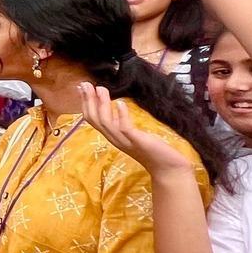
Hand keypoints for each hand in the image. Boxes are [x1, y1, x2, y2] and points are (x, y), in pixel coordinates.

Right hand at [81, 81, 196, 175]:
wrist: (168, 168)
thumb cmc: (153, 150)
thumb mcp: (133, 134)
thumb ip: (123, 122)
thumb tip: (117, 106)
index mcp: (112, 136)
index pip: (92, 119)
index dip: (86, 103)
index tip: (83, 87)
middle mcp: (115, 139)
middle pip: (95, 120)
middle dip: (88, 101)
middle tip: (86, 84)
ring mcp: (125, 141)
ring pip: (106, 123)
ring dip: (102, 105)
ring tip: (101, 89)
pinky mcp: (138, 142)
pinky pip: (124, 129)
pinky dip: (121, 115)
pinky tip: (120, 103)